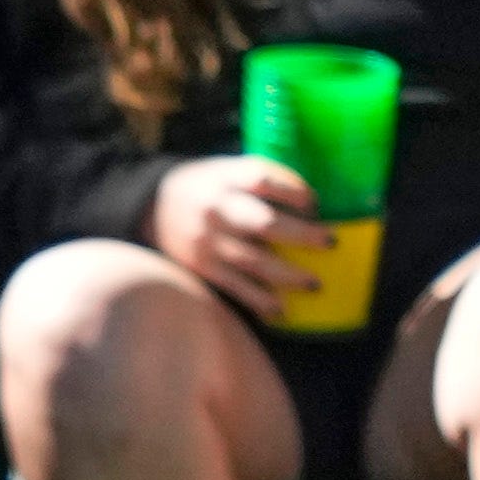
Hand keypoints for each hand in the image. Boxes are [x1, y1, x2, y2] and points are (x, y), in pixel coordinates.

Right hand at [151, 154, 321, 316]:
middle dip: (302, 235)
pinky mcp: (201, 266)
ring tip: (314, 283)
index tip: (313, 203)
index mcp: (224, 178)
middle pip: (264, 223)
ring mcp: (206, 239)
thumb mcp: (227, 170)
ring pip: (253, 261)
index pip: (262, 179)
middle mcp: (215, 207)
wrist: (149, 205)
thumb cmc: (207, 187)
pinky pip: (235, 286)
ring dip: (288, 275)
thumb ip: (263, 180)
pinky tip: (281, 310)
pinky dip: (260, 300)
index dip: (293, 191)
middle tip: (329, 243)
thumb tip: (315, 206)